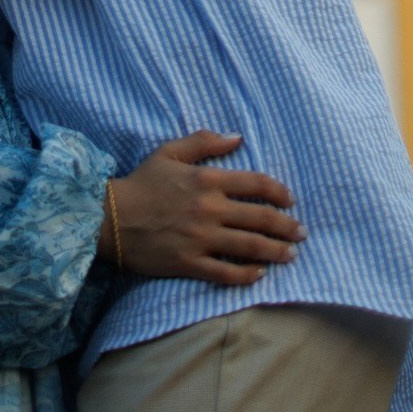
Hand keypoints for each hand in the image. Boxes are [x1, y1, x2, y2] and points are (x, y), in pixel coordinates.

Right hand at [98, 135, 301, 287]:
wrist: (111, 217)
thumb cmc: (142, 183)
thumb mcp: (169, 152)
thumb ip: (204, 142)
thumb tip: (237, 137)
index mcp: (207, 179)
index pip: (255, 184)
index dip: (278, 192)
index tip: (290, 200)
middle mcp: (209, 209)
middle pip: (260, 218)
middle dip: (286, 226)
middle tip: (301, 233)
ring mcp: (201, 238)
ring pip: (250, 246)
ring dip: (276, 251)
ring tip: (291, 255)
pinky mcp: (191, 263)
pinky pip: (226, 272)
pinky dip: (247, 275)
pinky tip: (260, 274)